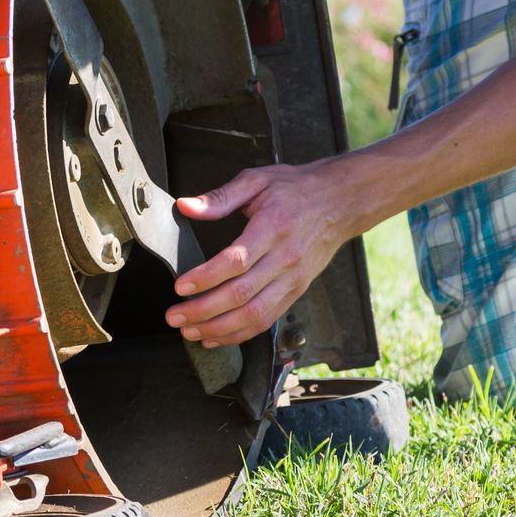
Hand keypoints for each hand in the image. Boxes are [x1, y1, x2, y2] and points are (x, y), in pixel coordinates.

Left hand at [165, 160, 357, 347]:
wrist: (340, 202)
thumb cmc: (296, 189)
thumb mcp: (257, 180)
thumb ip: (220, 197)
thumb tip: (186, 207)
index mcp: (272, 228)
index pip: (236, 261)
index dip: (205, 278)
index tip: (180, 286)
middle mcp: (285, 258)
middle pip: (241, 295)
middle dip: (203, 311)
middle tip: (175, 317)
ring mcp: (293, 279)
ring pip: (254, 315)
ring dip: (219, 329)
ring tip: (190, 332)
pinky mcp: (297, 291)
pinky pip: (267, 320)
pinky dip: (240, 333)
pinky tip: (217, 335)